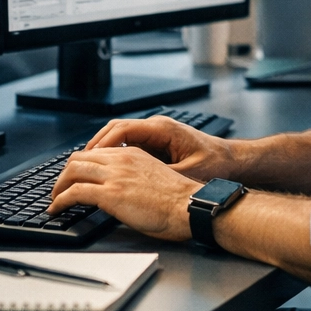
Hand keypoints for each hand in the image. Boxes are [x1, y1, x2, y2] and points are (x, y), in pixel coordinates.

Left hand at [49, 146, 201, 241]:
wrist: (189, 207)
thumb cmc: (180, 199)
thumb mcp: (156, 177)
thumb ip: (137, 177)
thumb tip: (125, 189)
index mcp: (134, 155)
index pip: (96, 153)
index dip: (81, 165)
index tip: (76, 177)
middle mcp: (122, 160)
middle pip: (79, 159)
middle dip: (65, 174)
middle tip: (61, 188)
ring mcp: (114, 176)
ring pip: (72, 171)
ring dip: (58, 186)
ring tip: (55, 200)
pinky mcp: (109, 194)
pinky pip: (73, 192)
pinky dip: (59, 201)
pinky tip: (57, 209)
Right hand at [85, 116, 242, 181]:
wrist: (234, 160)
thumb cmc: (216, 164)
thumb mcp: (189, 172)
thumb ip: (163, 174)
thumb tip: (137, 183)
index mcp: (163, 130)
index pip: (122, 130)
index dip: (101, 145)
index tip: (86, 159)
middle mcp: (157, 127)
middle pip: (115, 130)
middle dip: (95, 146)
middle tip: (77, 165)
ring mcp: (156, 134)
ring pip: (120, 136)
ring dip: (103, 150)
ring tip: (86, 168)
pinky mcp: (157, 143)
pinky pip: (129, 144)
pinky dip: (115, 154)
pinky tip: (106, 170)